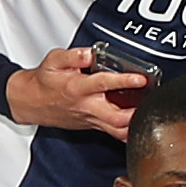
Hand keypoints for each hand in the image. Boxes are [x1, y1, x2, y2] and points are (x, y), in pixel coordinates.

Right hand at [6, 45, 142, 135]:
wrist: (31, 102)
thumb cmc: (45, 81)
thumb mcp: (54, 61)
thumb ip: (73, 55)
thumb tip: (91, 53)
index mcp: (77, 88)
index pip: (103, 84)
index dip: (123, 80)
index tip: (141, 78)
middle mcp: (86, 107)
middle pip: (116, 118)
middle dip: (137, 113)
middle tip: (153, 103)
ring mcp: (91, 119)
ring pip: (118, 130)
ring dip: (137, 124)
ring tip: (151, 114)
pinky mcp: (94, 126)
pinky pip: (115, 133)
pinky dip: (130, 131)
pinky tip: (141, 123)